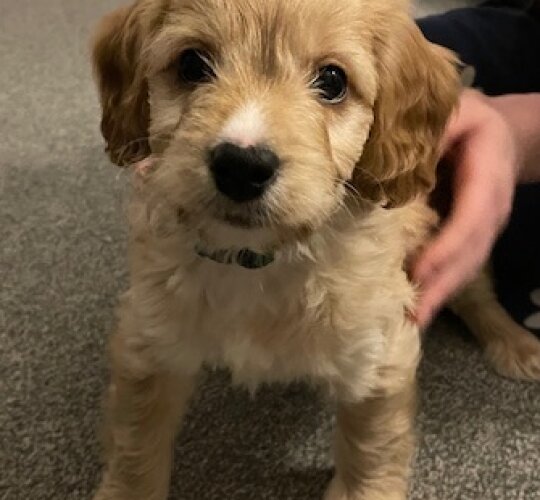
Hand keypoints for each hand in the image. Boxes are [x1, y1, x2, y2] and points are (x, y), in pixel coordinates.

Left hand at [411, 89, 518, 326]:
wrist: (498, 135)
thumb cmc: (470, 122)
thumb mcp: (456, 114)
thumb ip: (433, 134)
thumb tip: (394, 160)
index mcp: (489, 177)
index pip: (470, 217)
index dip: (447, 246)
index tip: (420, 271)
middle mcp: (490, 210)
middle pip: (470, 254)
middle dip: (442, 285)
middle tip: (413, 316)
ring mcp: (483, 228)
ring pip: (466, 267)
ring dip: (440, 295)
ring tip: (413, 321)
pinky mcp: (469, 237)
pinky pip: (458, 265)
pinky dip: (439, 286)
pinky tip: (419, 306)